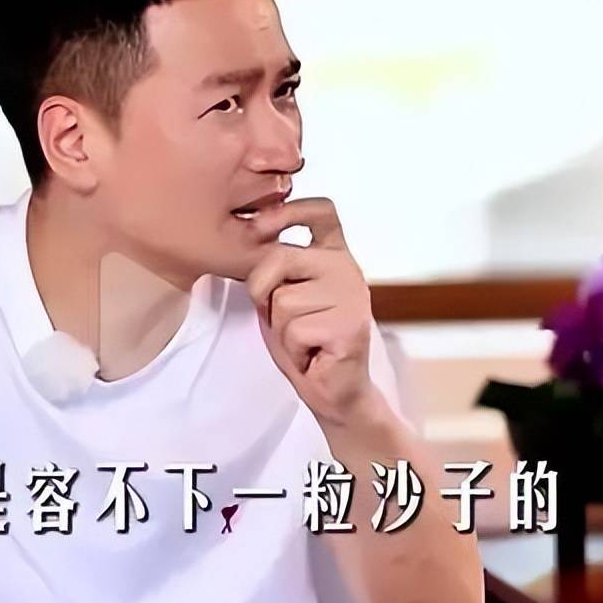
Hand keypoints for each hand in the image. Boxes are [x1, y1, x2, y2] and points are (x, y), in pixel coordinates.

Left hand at [244, 197, 378, 427]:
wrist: (335, 392)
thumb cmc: (306, 345)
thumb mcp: (282, 299)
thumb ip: (275, 271)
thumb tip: (250, 238)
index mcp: (333, 255)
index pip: (320, 210)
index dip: (287, 210)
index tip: (258, 226)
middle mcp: (347, 268)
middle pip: (281, 256)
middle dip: (263, 292)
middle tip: (281, 320)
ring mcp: (352, 295)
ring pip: (283, 300)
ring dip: (282, 331)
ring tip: (305, 342)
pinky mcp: (350, 324)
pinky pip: (294, 330)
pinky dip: (294, 351)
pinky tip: (315, 355)